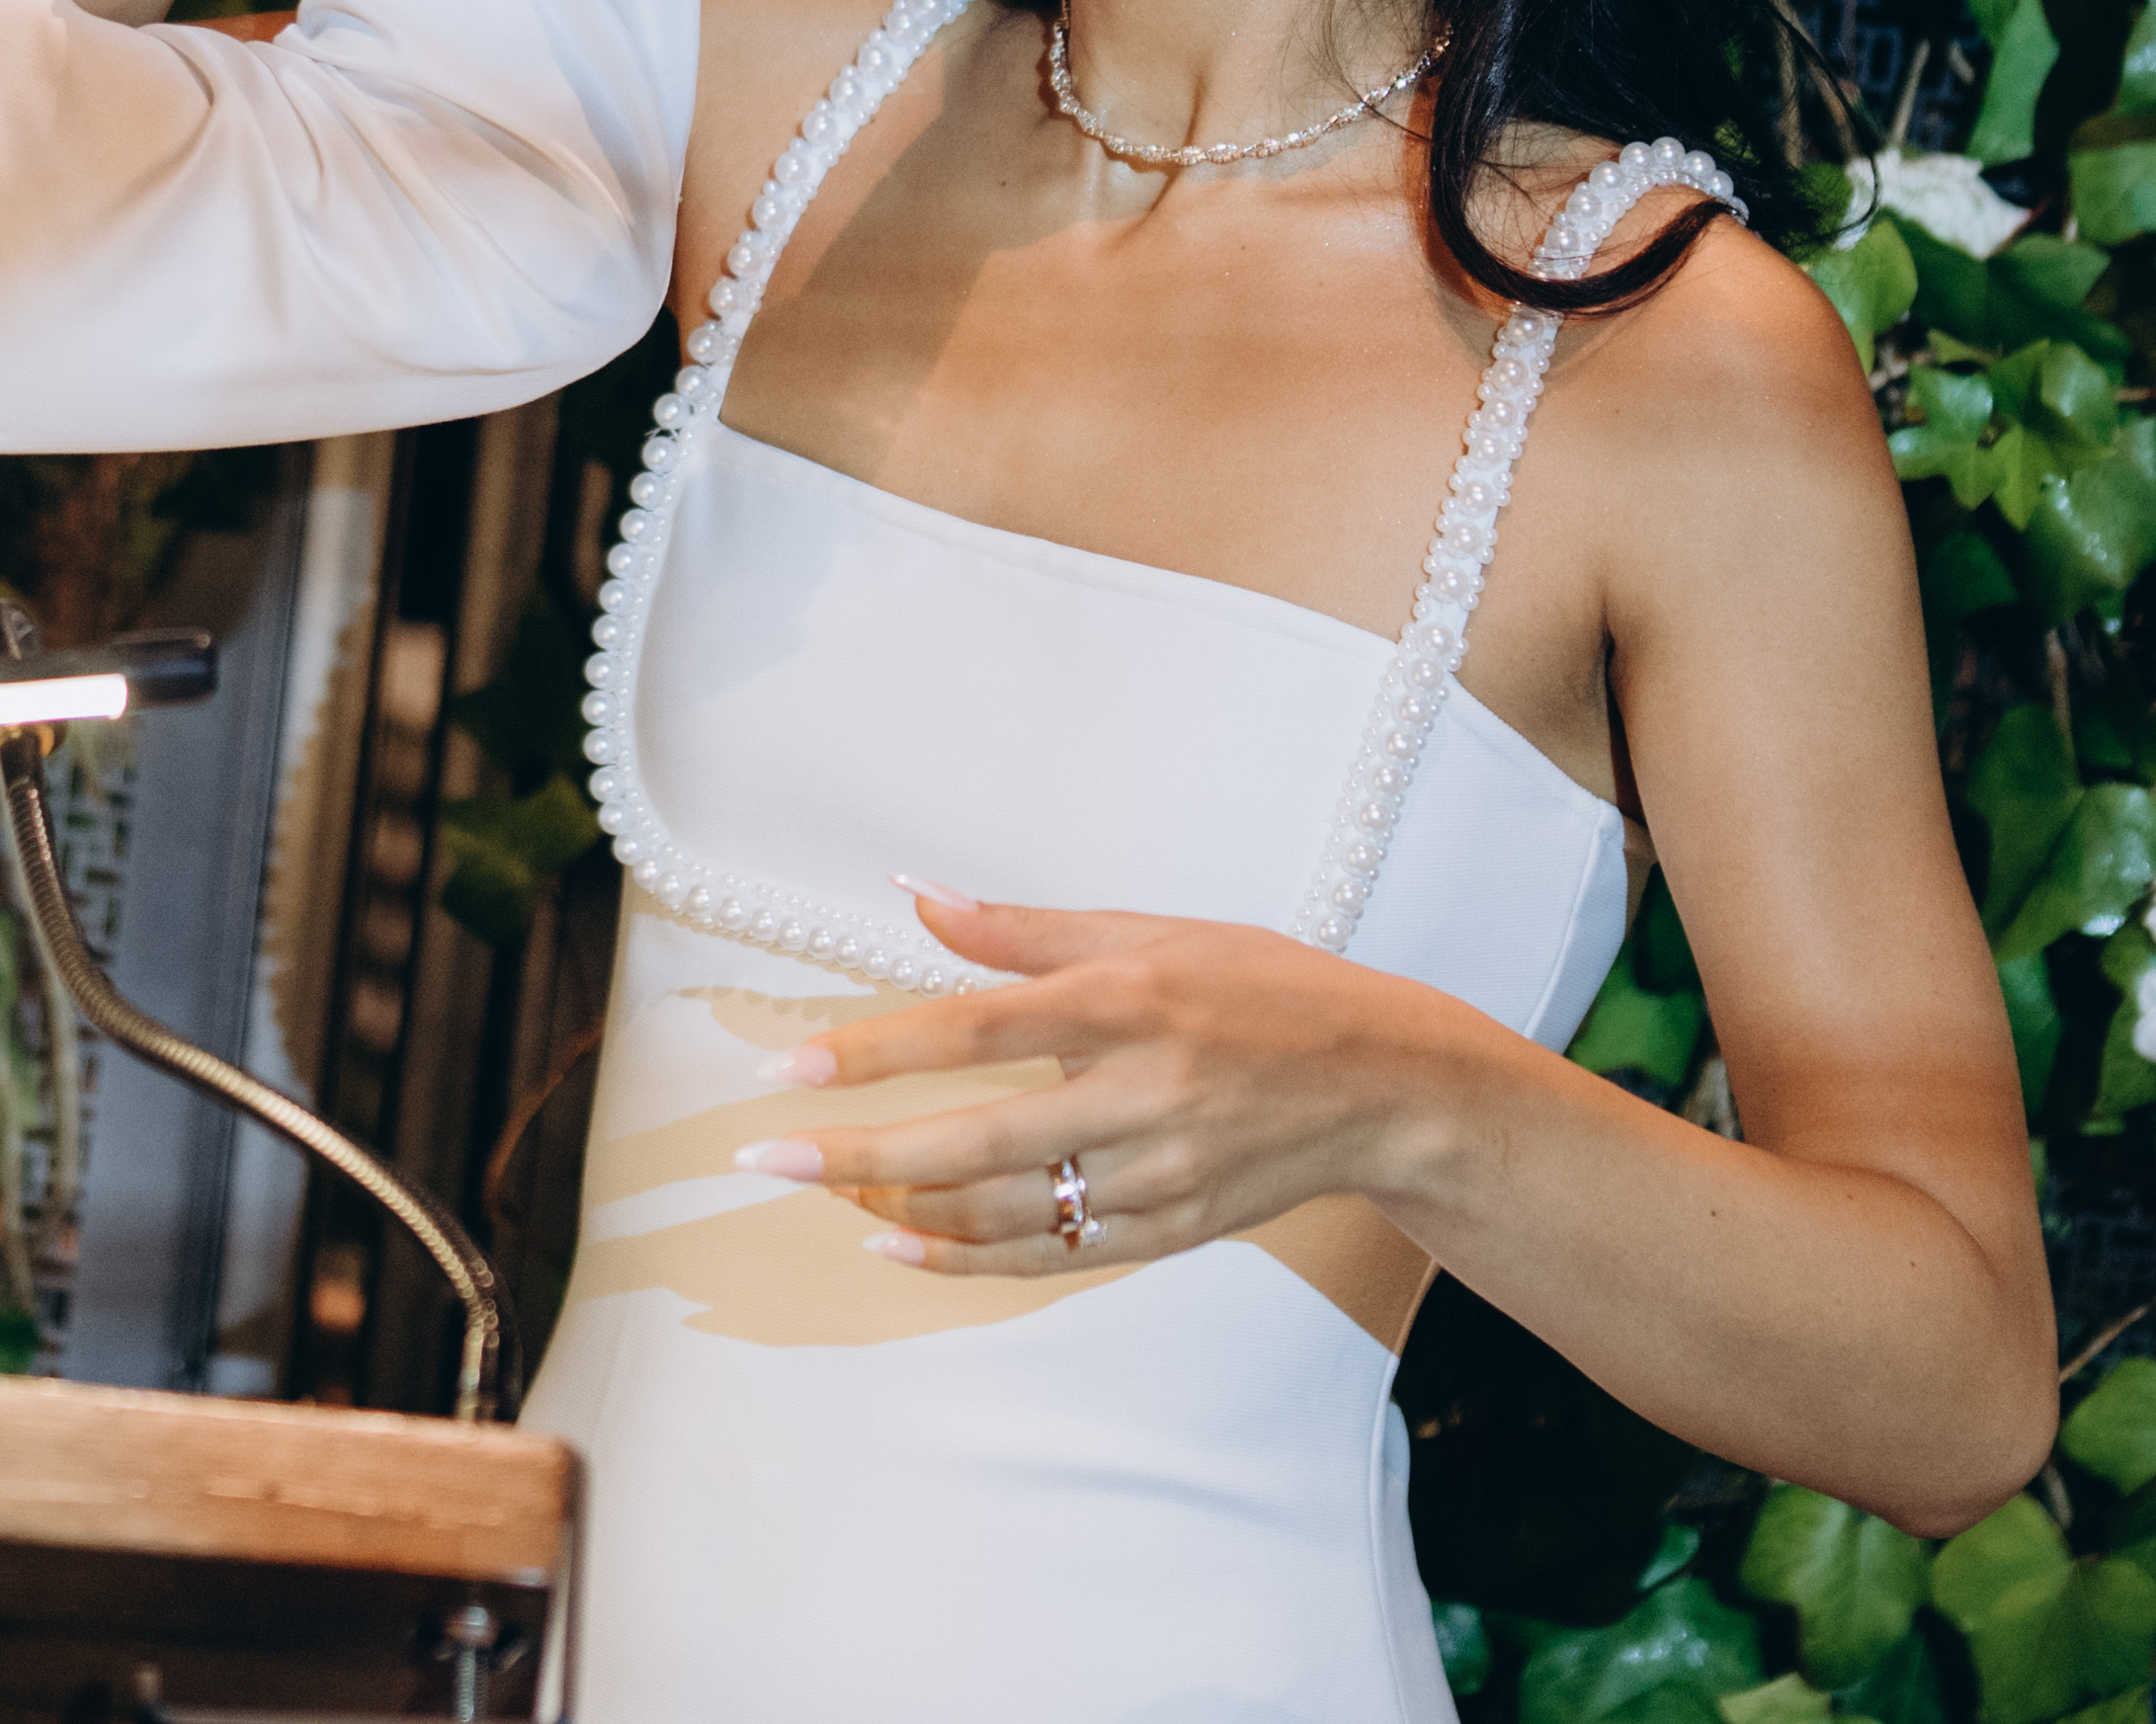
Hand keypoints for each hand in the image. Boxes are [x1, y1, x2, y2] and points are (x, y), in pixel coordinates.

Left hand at [724, 884, 1479, 1274]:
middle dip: (858, 1150)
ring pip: (1002, 1210)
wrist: (1388, 1084)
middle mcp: (1138, 1092)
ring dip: (900, 1207)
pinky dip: (965, 1259)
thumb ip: (1025, 929)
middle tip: (767, 1154)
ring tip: (827, 1189)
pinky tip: (900, 1246)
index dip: (875, 1049)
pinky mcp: (1169, 1231)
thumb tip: (916, 897)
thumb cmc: (1267, 990)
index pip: (974, 1028)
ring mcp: (1156, 1175)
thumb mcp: (1153, 931)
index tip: (792, 1066)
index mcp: (1126, 1000)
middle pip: (973, 1137)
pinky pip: (1047, 1256)